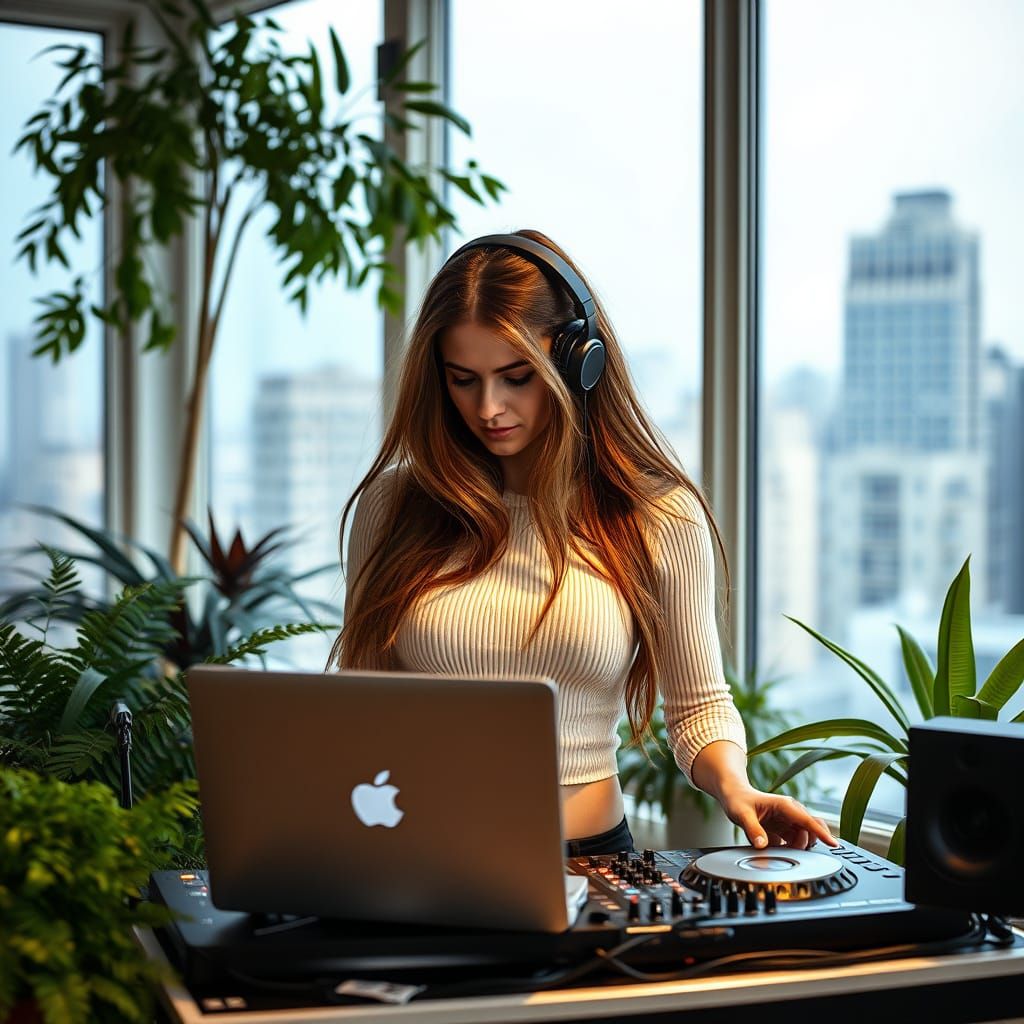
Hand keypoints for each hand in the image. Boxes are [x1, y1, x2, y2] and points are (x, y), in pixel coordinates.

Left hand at [719, 787, 836, 849]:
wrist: (734, 795)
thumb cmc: (739, 800)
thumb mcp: (742, 814)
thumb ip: (753, 830)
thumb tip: (762, 845)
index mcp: (785, 805)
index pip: (808, 821)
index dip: (822, 833)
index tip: (834, 845)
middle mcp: (791, 812)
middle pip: (811, 831)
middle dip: (806, 844)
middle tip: (787, 849)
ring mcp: (789, 821)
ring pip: (805, 838)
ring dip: (797, 848)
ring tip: (777, 847)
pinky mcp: (785, 829)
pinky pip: (795, 842)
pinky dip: (790, 849)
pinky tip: (776, 847)